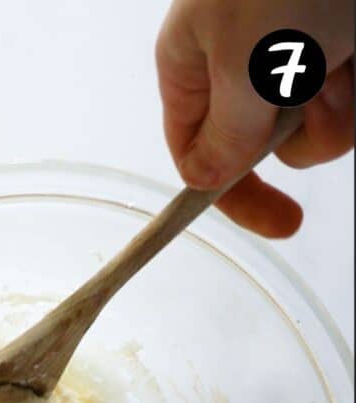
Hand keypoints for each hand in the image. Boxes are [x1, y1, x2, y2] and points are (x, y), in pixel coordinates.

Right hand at [156, 0, 353, 235]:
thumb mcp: (244, 60)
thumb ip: (224, 133)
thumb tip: (205, 178)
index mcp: (194, 65)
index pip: (199, 158)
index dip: (236, 195)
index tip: (285, 223)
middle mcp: (239, 64)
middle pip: (264, 149)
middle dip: (302, 136)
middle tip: (316, 85)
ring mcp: (292, 53)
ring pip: (314, 130)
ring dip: (339, 108)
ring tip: (345, 53)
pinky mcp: (336, 46)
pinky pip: (346, 101)